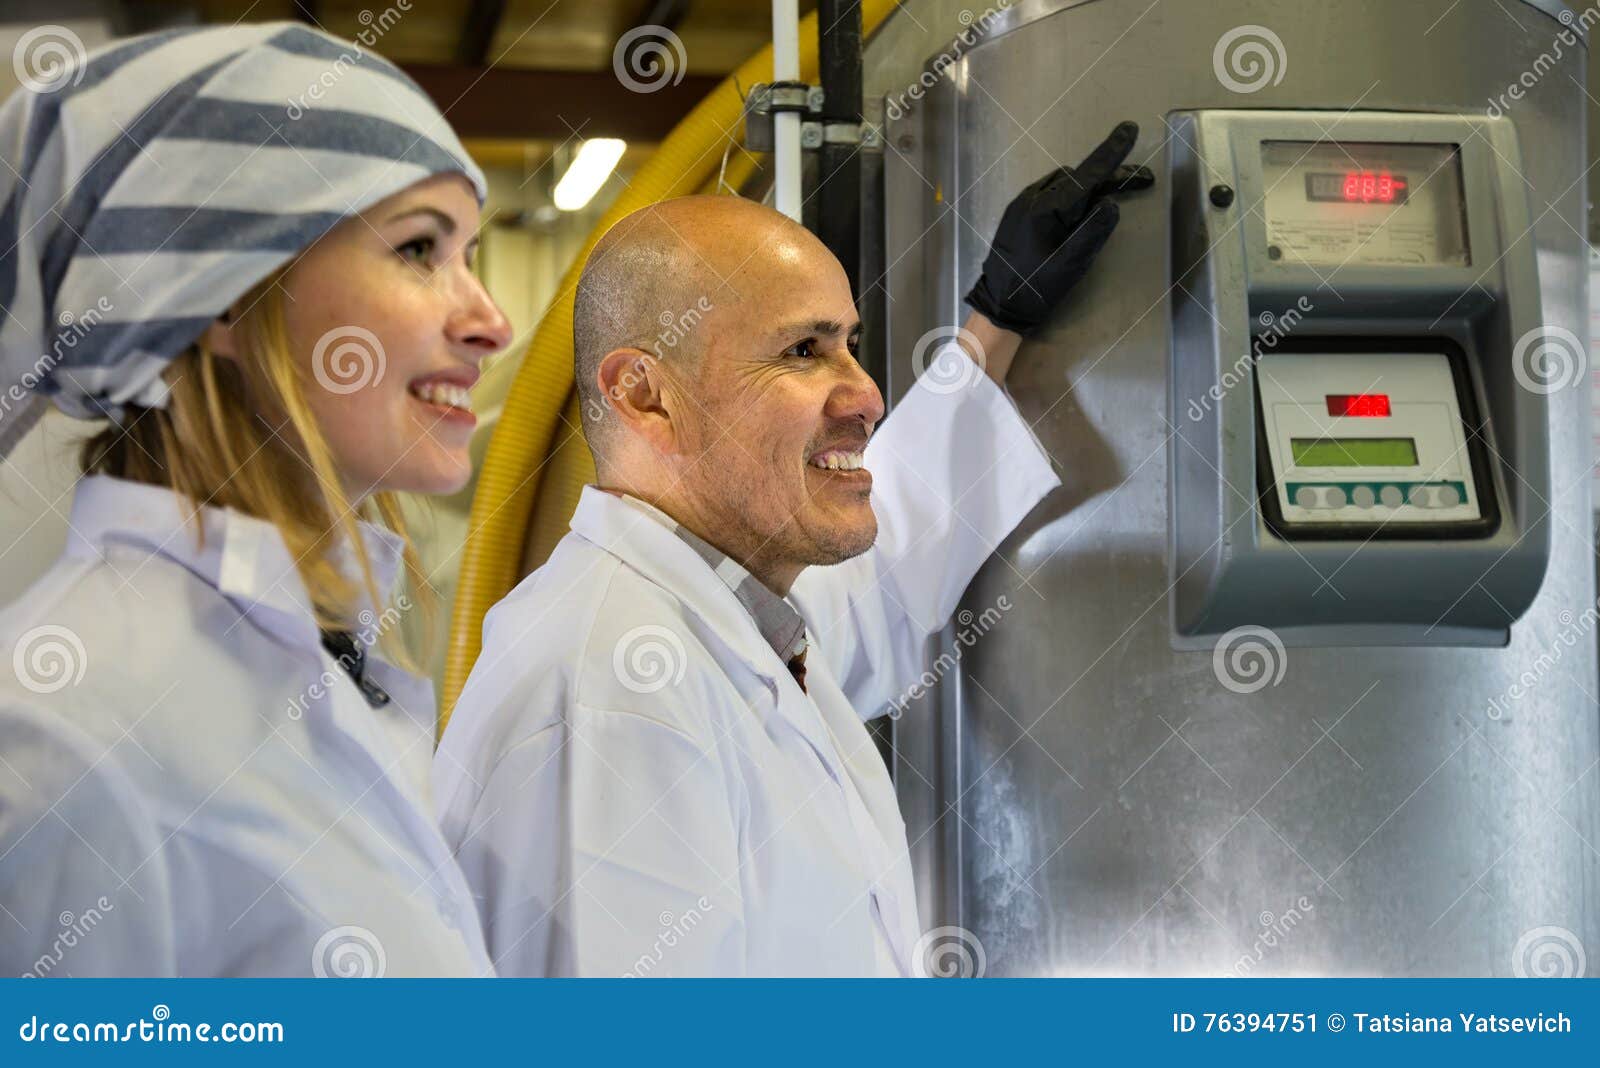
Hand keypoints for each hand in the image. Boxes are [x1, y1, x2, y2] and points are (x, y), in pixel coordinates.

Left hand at [964, 121, 1154, 335]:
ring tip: (1113, 199)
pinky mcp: (1017, 213)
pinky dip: (1071, 196)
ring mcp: (1022, 204)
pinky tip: (1080, 211)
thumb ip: (1093, 233)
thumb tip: (1112, 203)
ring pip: (1064, 184)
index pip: (1086, 174)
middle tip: (1142, 183)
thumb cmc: (1036, 288)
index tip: (1130, 129)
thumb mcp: (1070, 265)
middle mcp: (1032, 198)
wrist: (998, 304)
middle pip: (1079, 178)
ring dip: (1090, 187)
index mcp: (1045, 208)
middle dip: (1110, 177)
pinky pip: (1051, 194)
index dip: (1112, 152)